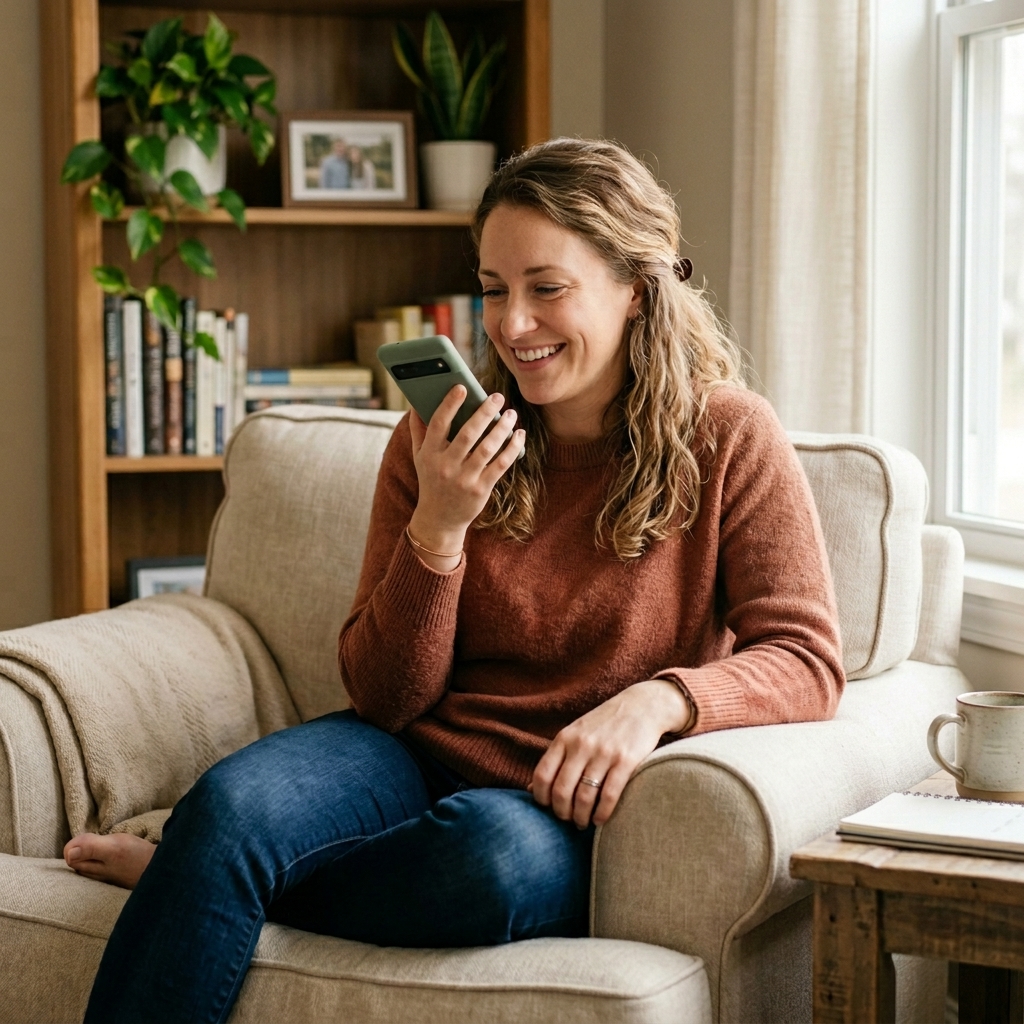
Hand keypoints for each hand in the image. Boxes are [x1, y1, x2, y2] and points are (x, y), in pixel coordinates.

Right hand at [407, 386, 524, 568]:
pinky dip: (512, 448)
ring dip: (501, 428)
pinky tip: (519, 435)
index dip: (450, 404)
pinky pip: (500, 464)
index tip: (463, 387)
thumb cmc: (431, 480)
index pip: (438, 423)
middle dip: (484, 412)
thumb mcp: (419, 456)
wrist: (439, 519)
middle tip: (497, 396)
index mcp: (429, 454)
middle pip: (468, 433)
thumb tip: (416, 402)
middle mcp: (445, 466)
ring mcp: (464, 479)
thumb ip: (418, 430)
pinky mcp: (481, 489)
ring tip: (511, 414)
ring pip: (487, 448)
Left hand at [531, 679, 690, 827]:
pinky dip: (602, 814)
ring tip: (583, 823)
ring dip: (581, 817)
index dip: (542, 798)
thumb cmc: (605, 725)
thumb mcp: (575, 734)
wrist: (642, 706)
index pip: (542, 775)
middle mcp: (581, 745)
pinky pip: (609, 795)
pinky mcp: (626, 761)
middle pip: (561, 791)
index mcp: (565, 738)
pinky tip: (601, 819)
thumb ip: (556, 759)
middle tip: (568, 820)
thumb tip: (532, 790)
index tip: (549, 808)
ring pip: (584, 797)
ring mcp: (603, 753)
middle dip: (562, 813)